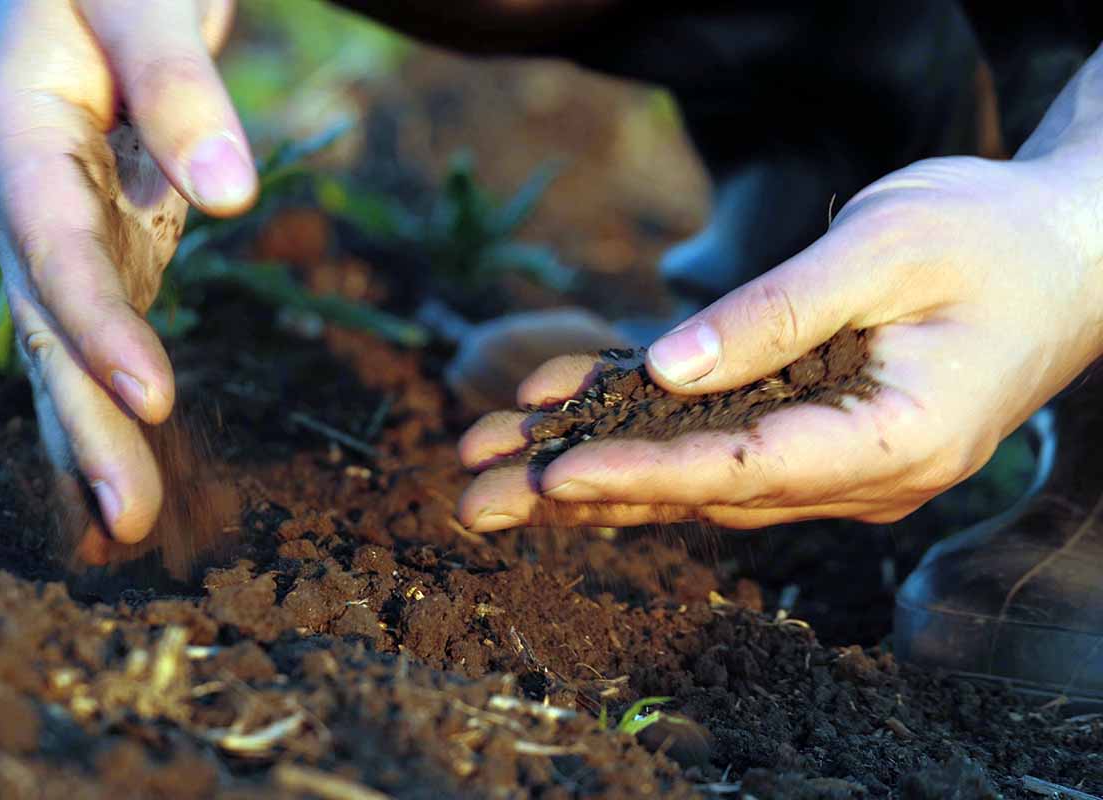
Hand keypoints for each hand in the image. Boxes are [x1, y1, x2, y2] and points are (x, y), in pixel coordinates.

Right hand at [0, 0, 254, 543]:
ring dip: (95, 436)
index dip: (97, 328)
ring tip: (128, 525)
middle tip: (128, 521)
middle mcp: (25, 198)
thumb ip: (180, 88)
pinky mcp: (105, 242)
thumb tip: (229, 197)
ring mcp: (60, 228)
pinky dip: (116, 399)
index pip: (56, 250)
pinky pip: (106, 331)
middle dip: (84, 425)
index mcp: (18, 136)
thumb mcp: (144, 4)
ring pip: (72, 344)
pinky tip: (134, 462)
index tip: (150, 401)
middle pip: (52, 324)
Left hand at [457, 146, 1102, 531]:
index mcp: (894, 442)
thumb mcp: (886, 252)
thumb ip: (780, 313)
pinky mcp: (809, 427)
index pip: (744, 469)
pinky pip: (707, 431)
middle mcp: (856, 473)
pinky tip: (555, 409)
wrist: (1065, 253)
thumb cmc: (990, 241)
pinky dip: (630, 421)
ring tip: (483, 467)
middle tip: (470, 497)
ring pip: (688, 470)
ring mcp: (831, 459)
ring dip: (585, 463)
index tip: (552, 473)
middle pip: (696, 488)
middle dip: (580, 488)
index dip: (643, 473)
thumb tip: (668, 367)